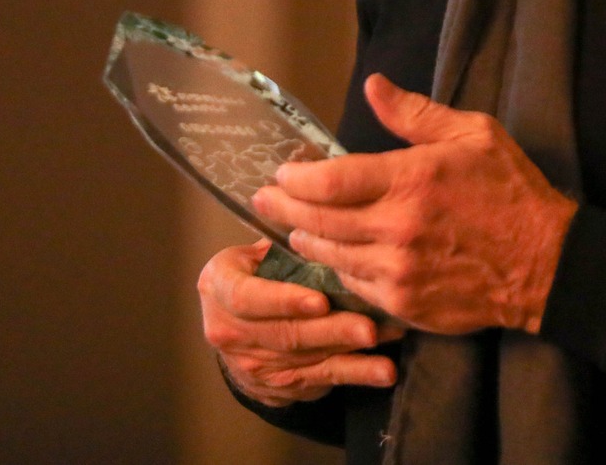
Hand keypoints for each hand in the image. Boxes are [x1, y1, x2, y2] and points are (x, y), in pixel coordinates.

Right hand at [197, 239, 397, 406]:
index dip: (283, 301)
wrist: (234, 329)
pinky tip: (384, 371)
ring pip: (307, 358)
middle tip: (370, 327)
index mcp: (218, 286)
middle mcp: (227, 330)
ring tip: (387, 338)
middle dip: (331, 331)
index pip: (246, 297)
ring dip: (351, 351)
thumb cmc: (254, 275)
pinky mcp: (276, 385)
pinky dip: (355, 373)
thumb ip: (282, 244)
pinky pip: (320, 378)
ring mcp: (251, 363)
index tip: (320, 301)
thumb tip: (326, 219)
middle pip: (284, 334)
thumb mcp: (255, 253)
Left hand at [251, 73, 577, 335]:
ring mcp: (398, 271)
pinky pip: (353, 286)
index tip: (284, 173)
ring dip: (306, 239)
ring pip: (330, 256)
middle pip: (318, 220)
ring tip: (294, 226)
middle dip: (284, 208)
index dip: (297, 178)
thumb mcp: (474, 135)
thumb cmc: (511, 192)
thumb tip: (373, 86)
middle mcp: (397, 228)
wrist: (546, 264)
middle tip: (265, 199)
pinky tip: (332, 257)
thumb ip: (416, 114)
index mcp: (412, 180)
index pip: (331, 181)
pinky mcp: (404, 304)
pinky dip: (337, 270)